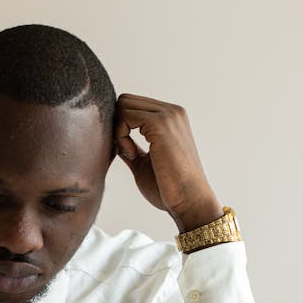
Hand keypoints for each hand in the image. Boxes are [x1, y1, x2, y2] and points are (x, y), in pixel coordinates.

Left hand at [114, 94, 222, 232]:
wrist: (189, 201)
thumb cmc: (168, 187)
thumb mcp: (143, 162)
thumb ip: (130, 147)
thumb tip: (113, 139)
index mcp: (170, 117)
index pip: (131, 105)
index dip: (120, 126)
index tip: (128, 151)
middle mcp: (172, 111)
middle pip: (125, 100)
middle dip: (117, 124)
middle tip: (126, 151)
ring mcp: (168, 115)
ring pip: (123, 105)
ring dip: (118, 130)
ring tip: (131, 154)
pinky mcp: (161, 124)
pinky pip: (125, 116)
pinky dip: (120, 136)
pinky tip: (132, 155)